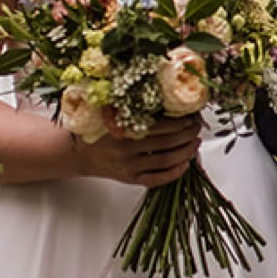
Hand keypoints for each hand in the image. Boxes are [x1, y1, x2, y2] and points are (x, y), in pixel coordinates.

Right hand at [79, 114, 202, 184]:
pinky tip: (185, 164)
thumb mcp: (109, 115)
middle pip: (167, 144)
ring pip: (166, 162)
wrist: (79, 155)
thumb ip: (131, 109)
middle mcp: (126, 151)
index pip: (159, 127)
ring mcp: (129, 167)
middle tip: (197, 128)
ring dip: (186, 152)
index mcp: (122, 131)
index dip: (179, 123)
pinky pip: (157, 179)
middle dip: (187, 135)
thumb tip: (164, 98)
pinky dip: (174, 173)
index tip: (191, 117)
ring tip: (195, 144)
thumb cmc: (96, 131)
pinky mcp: (131, 180)